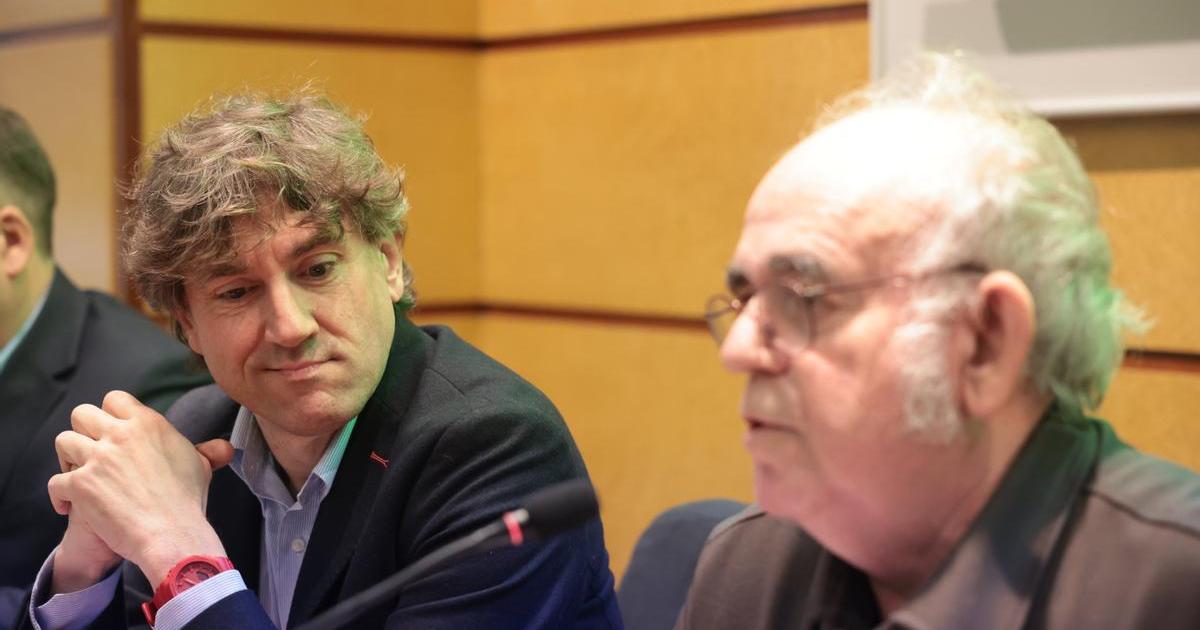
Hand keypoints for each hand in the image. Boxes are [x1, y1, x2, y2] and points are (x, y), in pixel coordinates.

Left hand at [48, 391, 231, 586]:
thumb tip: (225, 448)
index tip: (114, 434)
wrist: (172, 534)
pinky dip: (60, 496)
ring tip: (78, 476)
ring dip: (67, 460)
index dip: (110, 415)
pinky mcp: (81, 484)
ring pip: (63, 442)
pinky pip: (56, 482)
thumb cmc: (188, 502)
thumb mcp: (200, 468)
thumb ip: (206, 451)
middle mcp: (120, 434)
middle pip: (82, 414)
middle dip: (83, 432)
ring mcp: (98, 458)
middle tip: (91, 453)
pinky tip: (69, 506)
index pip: (115, 399)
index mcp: (148, 423)